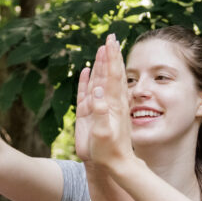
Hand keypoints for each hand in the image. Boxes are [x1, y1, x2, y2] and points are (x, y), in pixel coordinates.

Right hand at [85, 34, 134, 171]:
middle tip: (111, 36)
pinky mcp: (93, 113)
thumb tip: (97, 90)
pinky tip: (87, 70)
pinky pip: (89, 91)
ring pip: (101, 79)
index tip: (111, 42)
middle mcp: (110, 101)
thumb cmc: (109, 151)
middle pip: (110, 72)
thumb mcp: (104, 133)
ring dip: (102, 63)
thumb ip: (100, 112)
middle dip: (110, 54)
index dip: (111, 58)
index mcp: (114, 104)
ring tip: (102, 48)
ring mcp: (102, 106)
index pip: (112, 75)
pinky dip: (88, 79)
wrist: (114, 164)